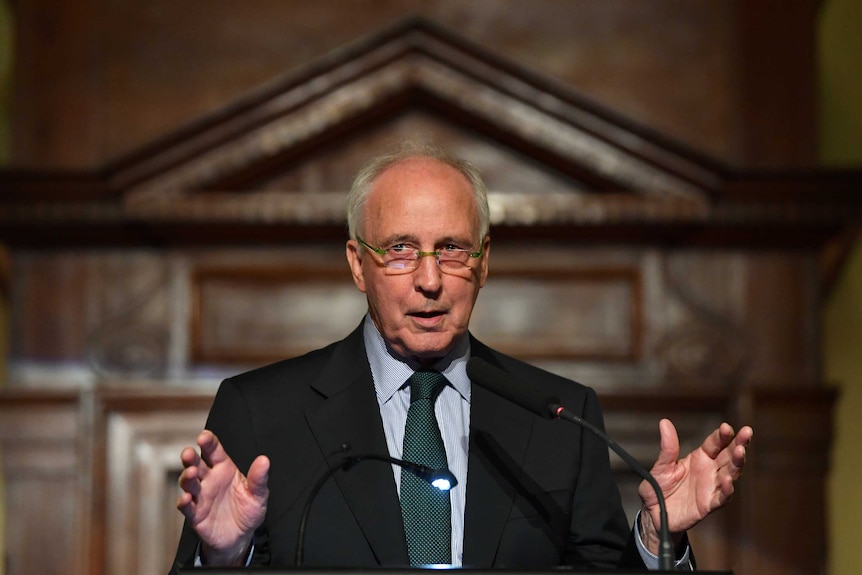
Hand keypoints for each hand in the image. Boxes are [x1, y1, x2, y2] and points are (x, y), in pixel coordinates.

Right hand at [177, 430, 269, 564]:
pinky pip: (187, 507)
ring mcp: (201, 496)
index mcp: (224, 469)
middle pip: (196, 464)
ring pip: (188, 483)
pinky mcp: (196, 514)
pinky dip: (184, 502)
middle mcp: (209, 480)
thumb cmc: (248, 511)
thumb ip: (259, 478)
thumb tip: (264, 460)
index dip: (208, 443)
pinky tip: (187, 498)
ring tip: (191, 473)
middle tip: (188, 453)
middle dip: (190, 457)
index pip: (214, 452)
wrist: (241, 537)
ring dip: (186, 477)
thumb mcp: (258, 495)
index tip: (204, 436)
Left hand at [638, 419, 752, 553]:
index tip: (726, 427)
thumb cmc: (659, 488)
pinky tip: (728, 480)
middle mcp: (710, 471)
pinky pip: (721, 497)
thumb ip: (668, 447)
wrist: (654, 514)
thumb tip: (664, 422)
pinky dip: (726, 490)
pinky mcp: (708, 504)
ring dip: (737, 463)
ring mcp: (711, 487)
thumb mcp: (662, 466)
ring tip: (740, 452)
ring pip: (730, 474)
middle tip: (747, 432)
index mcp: (700, 458)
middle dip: (739, 444)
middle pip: (729, 456)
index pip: (715, 443)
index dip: (722, 435)